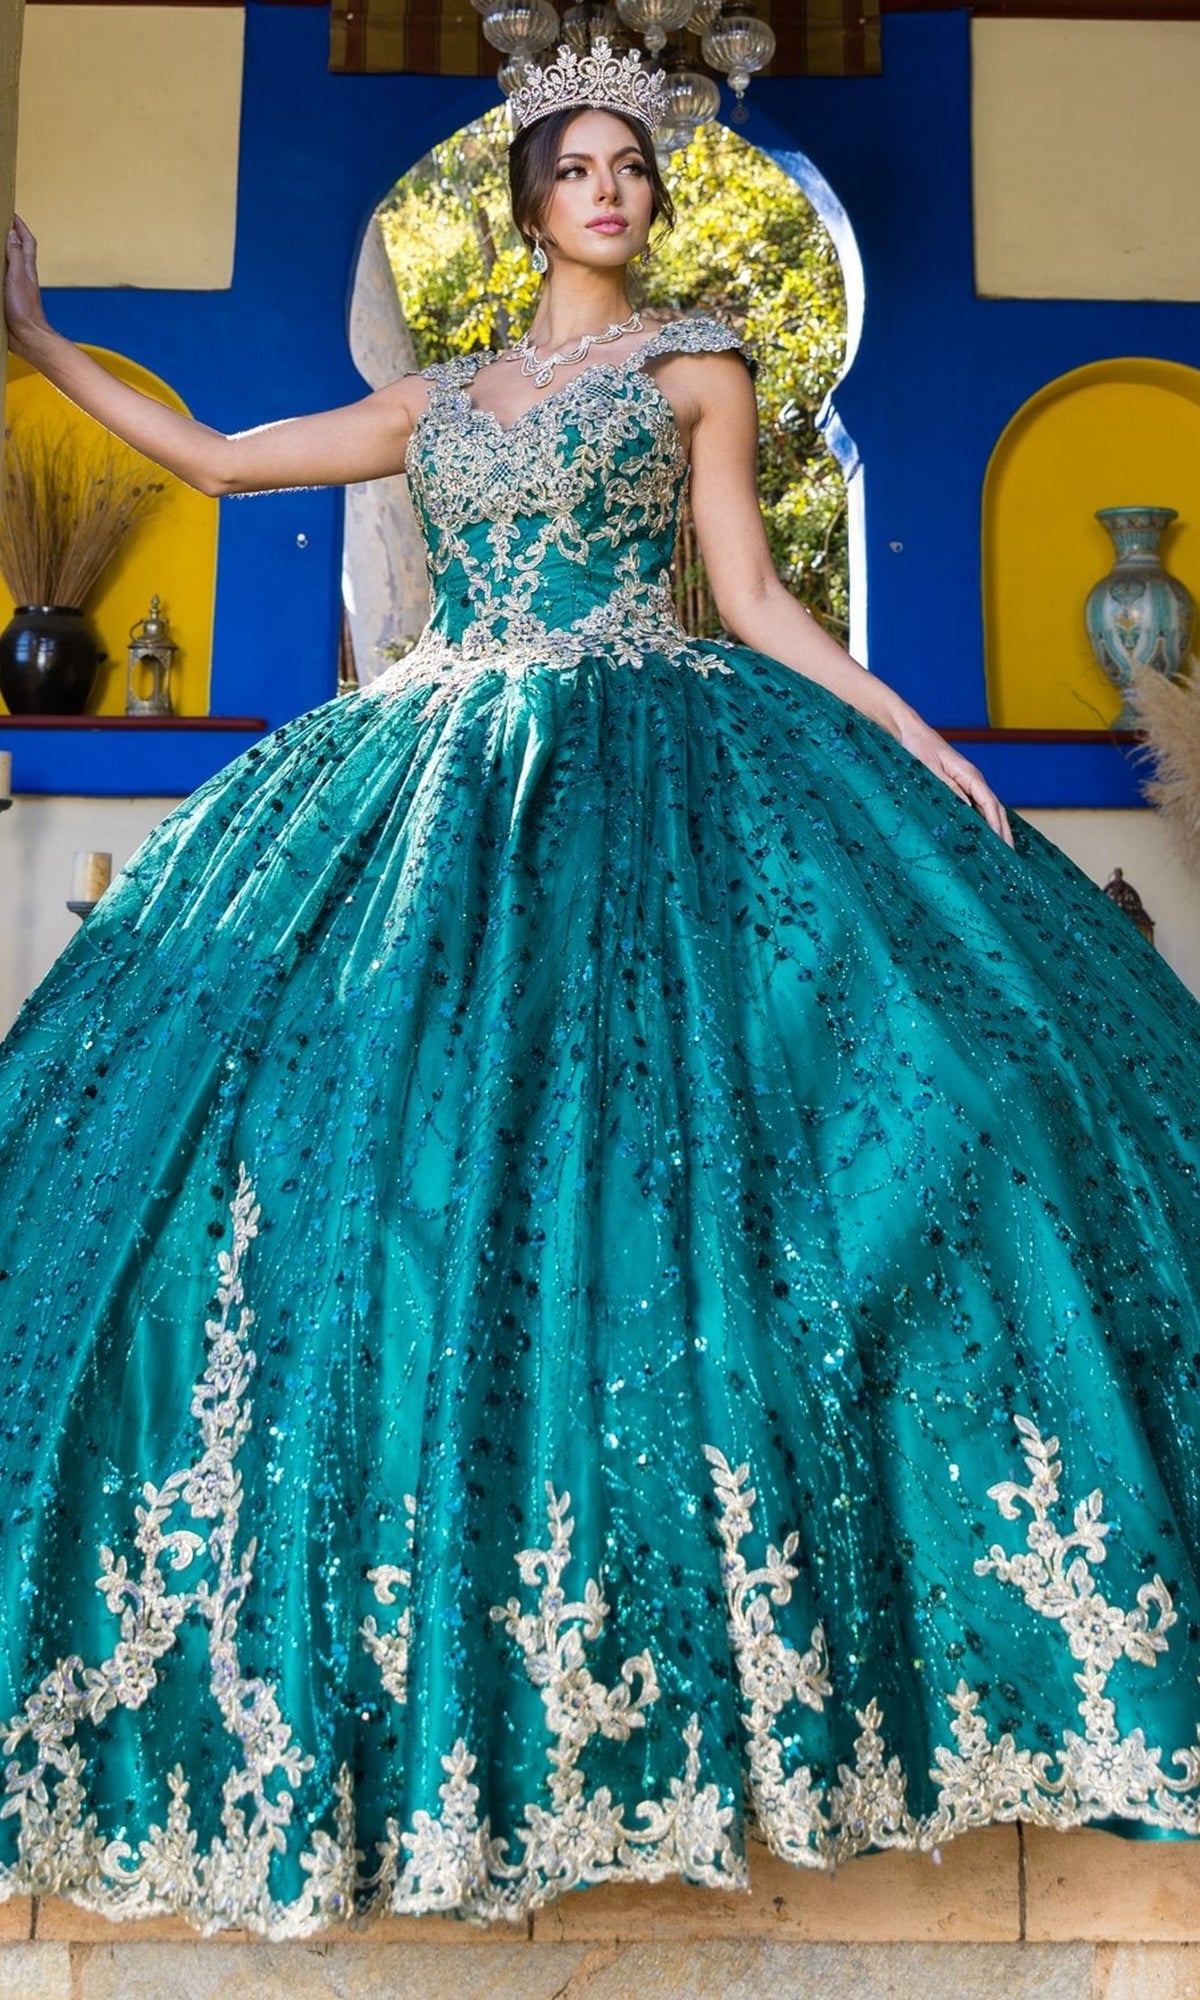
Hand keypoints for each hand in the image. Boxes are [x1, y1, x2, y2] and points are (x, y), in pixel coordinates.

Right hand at [5, 214, 51, 357]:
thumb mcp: (17, 277)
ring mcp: (18, 288)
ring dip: (5, 253)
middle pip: (20, 250)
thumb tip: (12, 233)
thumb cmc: (25, 310)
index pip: (26, 241)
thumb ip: (14, 256)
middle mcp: (24, 276)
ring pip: (12, 265)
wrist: (28, 338)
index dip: (20, 226)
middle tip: (4, 224)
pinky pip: (5, 280)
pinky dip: (0, 272)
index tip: (12, 214)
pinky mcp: (11, 300)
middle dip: (13, 236)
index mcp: (27, 269)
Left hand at [895, 711, 1014, 846]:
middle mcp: (973, 779)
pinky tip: (983, 835)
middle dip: (1003, 831)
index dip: (997, 825)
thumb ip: (948, 788)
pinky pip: (975, 806)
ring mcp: (967, 782)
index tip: (1002, 844)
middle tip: (1008, 855)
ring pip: (987, 809)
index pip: (990, 803)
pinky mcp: (959, 785)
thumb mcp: (930, 769)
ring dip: (996, 828)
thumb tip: (967, 807)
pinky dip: (983, 821)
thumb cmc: (917, 748)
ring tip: (1001, 851)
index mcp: (969, 774)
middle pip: (994, 808)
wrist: (908, 732)